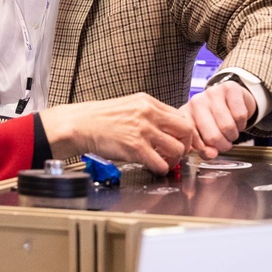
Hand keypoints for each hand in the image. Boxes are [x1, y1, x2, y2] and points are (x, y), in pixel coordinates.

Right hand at [39, 93, 200, 174]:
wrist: (81, 124)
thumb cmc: (102, 118)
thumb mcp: (130, 106)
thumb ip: (151, 115)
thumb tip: (170, 129)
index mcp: (149, 102)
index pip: (182, 117)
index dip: (190, 134)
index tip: (191, 144)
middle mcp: (149, 113)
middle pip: (185, 130)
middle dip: (186, 146)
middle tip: (179, 154)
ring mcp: (143, 130)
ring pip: (177, 149)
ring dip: (174, 160)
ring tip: (165, 162)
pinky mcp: (135, 147)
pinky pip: (160, 163)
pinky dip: (161, 169)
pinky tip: (154, 167)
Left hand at [180, 81, 256, 159]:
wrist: (232, 99)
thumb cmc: (215, 120)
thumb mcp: (205, 134)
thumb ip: (205, 148)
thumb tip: (211, 154)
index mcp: (185, 115)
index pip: (191, 138)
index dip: (203, 150)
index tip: (211, 152)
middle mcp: (195, 102)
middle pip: (212, 136)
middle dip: (223, 145)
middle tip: (225, 144)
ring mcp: (211, 93)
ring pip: (228, 126)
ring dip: (234, 135)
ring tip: (231, 132)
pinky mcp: (229, 88)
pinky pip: (240, 116)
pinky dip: (242, 124)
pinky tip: (238, 121)